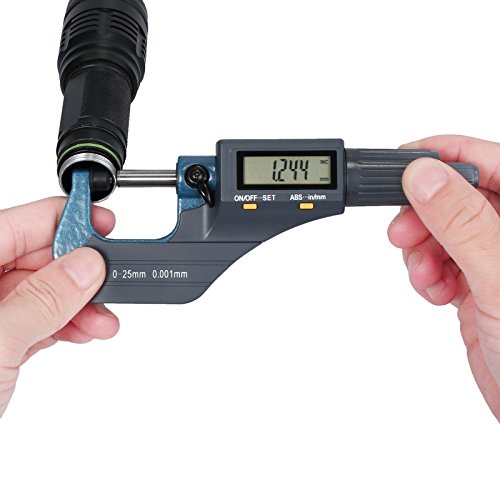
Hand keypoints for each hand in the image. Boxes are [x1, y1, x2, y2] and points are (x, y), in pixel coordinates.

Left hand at [0, 198, 118, 416]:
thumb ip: (42, 300)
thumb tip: (86, 266)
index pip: (20, 223)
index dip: (66, 220)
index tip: (105, 225)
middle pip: (37, 258)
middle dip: (79, 273)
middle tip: (111, 283)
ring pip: (42, 291)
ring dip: (78, 304)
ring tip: (102, 322)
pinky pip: (39, 318)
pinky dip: (66, 324)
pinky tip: (83, 331)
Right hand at [388, 135, 499, 420]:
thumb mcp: (498, 279)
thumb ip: (463, 224)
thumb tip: (425, 177)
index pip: (489, 160)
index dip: (443, 155)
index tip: (404, 162)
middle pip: (456, 194)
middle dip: (422, 213)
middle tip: (403, 232)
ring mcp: (493, 255)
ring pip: (441, 228)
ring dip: (422, 249)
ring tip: (425, 275)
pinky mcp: (476, 281)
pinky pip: (438, 260)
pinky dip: (426, 273)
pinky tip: (435, 291)